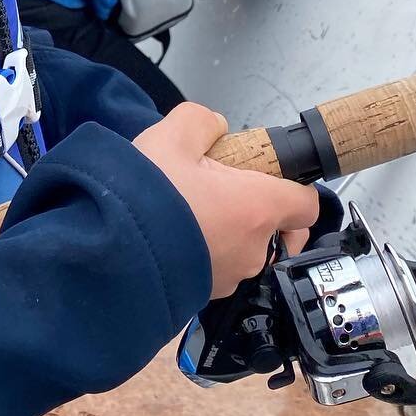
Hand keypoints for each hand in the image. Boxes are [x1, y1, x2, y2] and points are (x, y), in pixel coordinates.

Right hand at [133, 103, 320, 298]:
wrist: (108, 248)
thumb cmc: (148, 193)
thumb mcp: (172, 134)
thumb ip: (203, 121)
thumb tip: (215, 128)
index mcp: (257, 207)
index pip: (306, 203)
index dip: (294, 187)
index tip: (271, 176)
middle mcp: (252, 248)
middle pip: (276, 227)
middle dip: (253, 208)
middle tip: (219, 188)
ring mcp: (230, 276)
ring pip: (243, 247)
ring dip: (227, 230)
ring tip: (187, 209)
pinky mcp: (205, 294)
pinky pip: (216, 266)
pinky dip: (204, 250)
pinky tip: (174, 233)